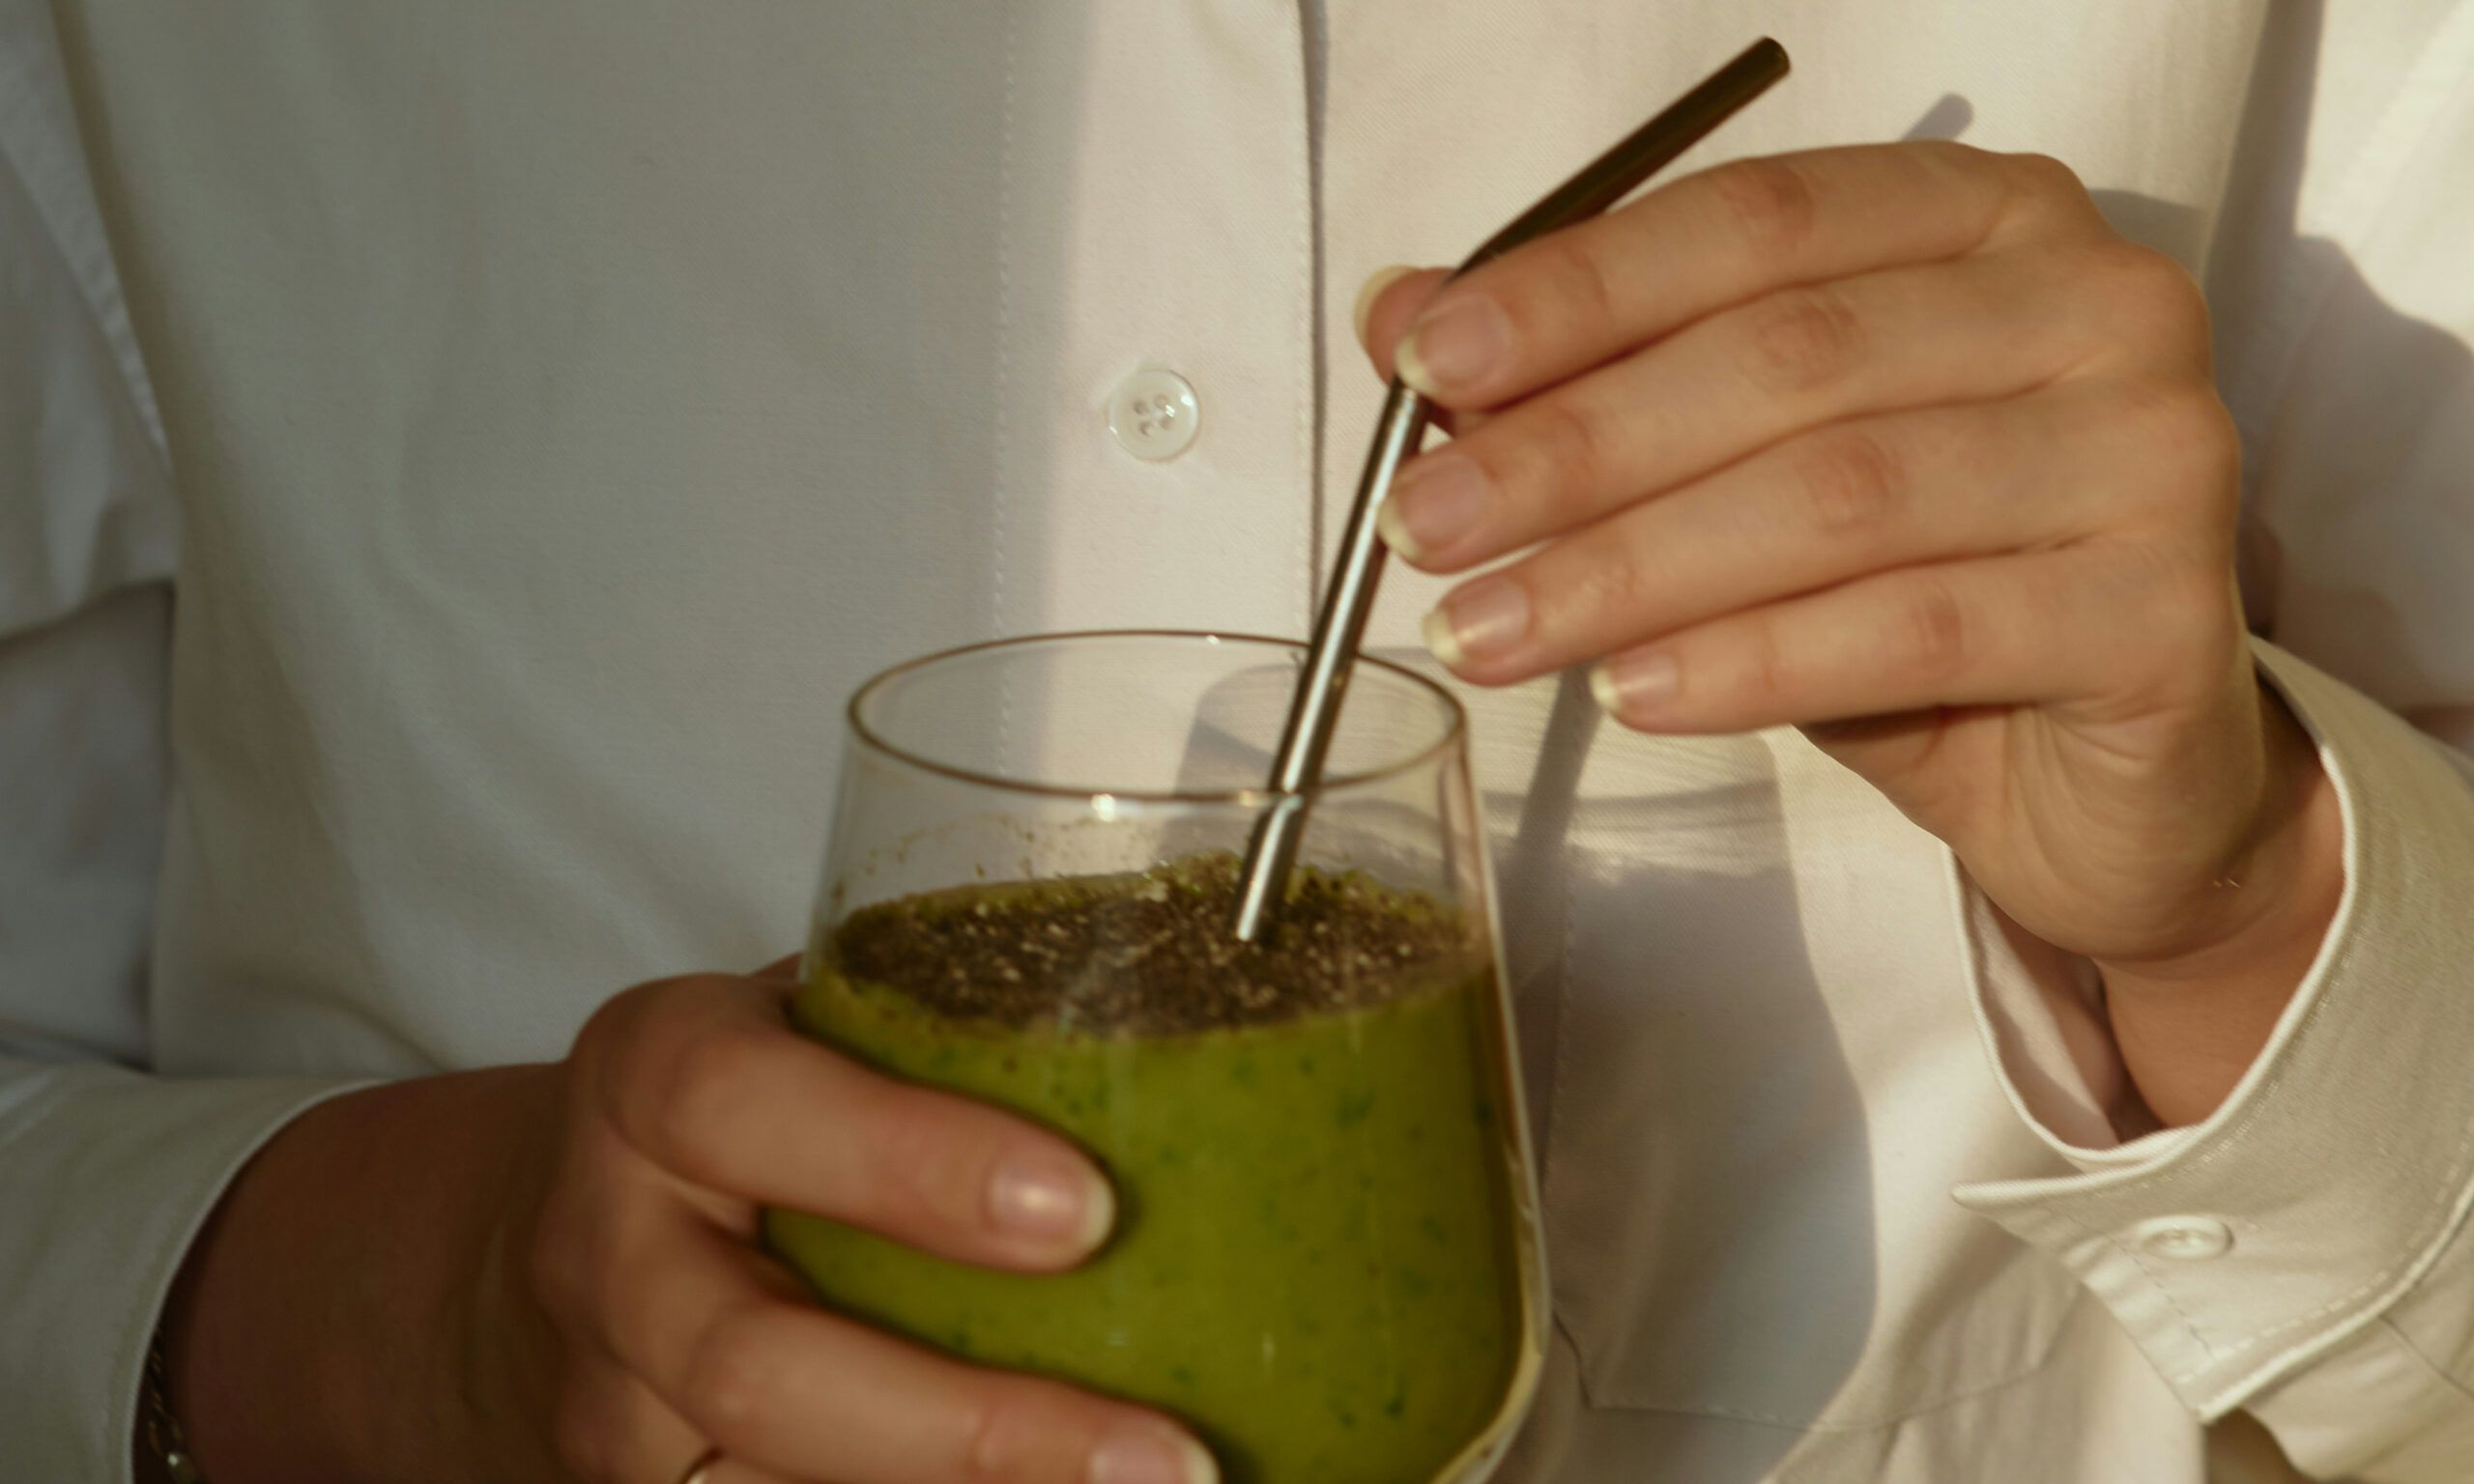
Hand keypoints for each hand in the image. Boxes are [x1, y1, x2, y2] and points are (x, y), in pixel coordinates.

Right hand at [159, 964, 1212, 1483]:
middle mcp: (610, 1248)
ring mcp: (612, 1403)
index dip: (906, 1163)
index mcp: (653, 1078)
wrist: (574, 1222)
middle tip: (1165, 1454)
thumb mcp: (820, 1022)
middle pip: (750, 1364)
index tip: (1084, 1212)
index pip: (738, 1105)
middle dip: (970, 1427)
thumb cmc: (767, 1101)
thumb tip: (1233, 1045)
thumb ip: (960, 1031)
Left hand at [1356, 143, 2340, 1123]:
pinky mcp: (2163, 612)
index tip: (1425, 363)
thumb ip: (1593, 382)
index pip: (1756, 220)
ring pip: (1841, 494)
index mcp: (1985, 220)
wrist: (2103, 786)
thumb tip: (1399, 316)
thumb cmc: (1917, 602)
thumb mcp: (1741, 480)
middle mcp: (2094, 302)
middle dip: (1576, 446)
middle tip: (1425, 527)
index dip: (1579, 291)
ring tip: (1488, 632)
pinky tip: (1631, 695)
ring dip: (1630, 569)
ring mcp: (2154, 449)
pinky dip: (1749, 663)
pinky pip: (1915, 627)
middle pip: (1788, 356)